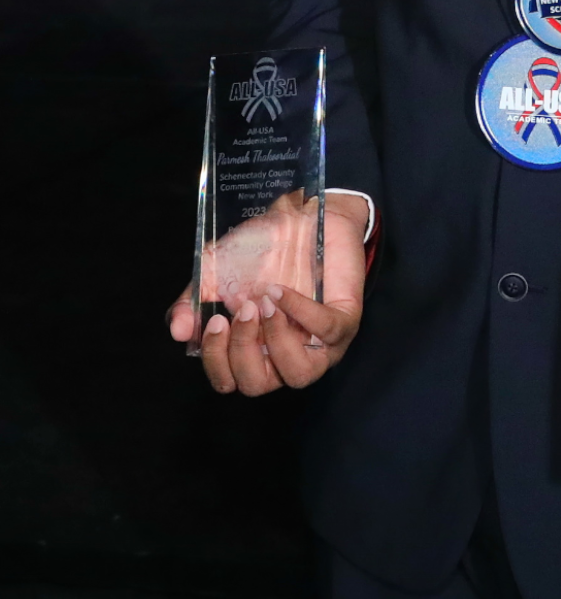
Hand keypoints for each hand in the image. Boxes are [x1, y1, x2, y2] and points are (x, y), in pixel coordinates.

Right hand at [167, 192, 368, 395]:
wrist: (305, 214)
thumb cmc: (263, 249)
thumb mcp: (218, 270)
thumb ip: (193, 300)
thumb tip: (177, 330)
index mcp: (255, 349)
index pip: (230, 382)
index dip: (217, 361)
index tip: (215, 322)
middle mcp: (286, 354)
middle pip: (258, 385)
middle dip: (243, 350)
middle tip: (242, 309)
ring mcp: (319, 343)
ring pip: (299, 375)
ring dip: (276, 339)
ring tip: (265, 302)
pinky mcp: (345, 321)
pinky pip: (327, 332)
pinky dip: (301, 313)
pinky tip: (282, 291)